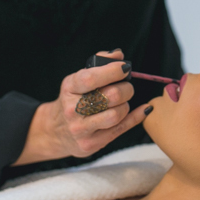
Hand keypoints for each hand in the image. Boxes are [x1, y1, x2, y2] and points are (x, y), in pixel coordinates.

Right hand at [13, 50, 149, 164]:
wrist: (55, 131)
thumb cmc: (74, 99)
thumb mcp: (78, 79)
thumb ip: (99, 64)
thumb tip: (118, 55)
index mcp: (69, 88)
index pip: (91, 78)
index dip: (112, 71)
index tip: (124, 68)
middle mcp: (72, 109)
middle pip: (110, 96)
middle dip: (125, 88)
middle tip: (126, 87)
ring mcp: (80, 129)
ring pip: (116, 114)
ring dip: (126, 105)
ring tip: (122, 102)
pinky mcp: (90, 144)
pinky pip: (121, 129)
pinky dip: (136, 117)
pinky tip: (143, 109)